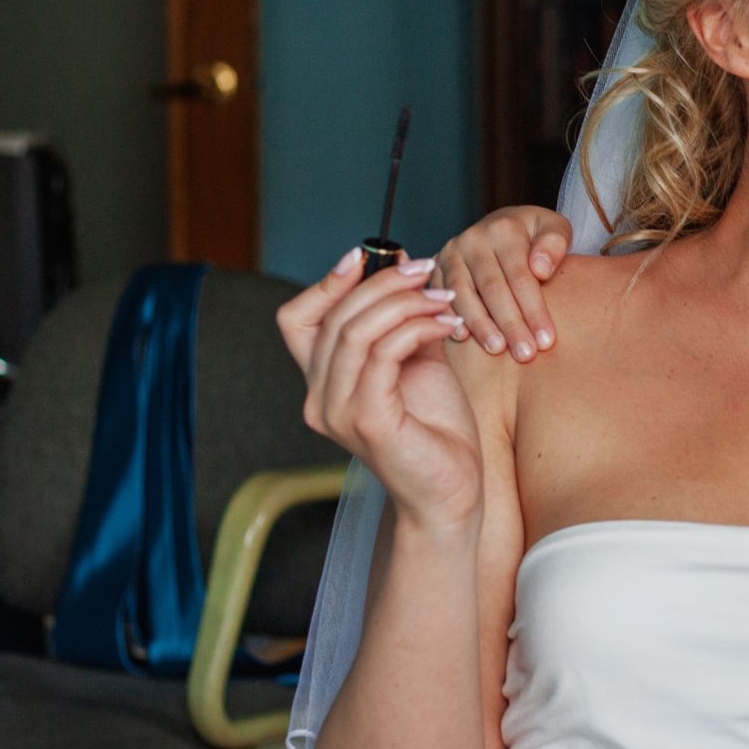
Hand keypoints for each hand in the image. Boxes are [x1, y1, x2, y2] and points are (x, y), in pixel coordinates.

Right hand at [276, 247, 483, 528]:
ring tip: (443, 298)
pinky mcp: (367, 422)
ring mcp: (338, 412)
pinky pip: (383, 354)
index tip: (369, 255)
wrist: (452, 492)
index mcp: (322, 382)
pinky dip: (415, 328)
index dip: (327, 282)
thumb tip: (404, 265)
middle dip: (382, 283)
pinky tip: (447, 324)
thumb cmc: (435, 430)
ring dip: (403, 302)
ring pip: (355, 331)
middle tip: (425, 269)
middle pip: (333, 316)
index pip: (296, 319)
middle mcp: (318, 398)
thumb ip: (404, 319)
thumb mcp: (417, 360)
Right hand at [433, 206, 572, 360]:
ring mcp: (451, 254)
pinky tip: (462, 338)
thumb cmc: (535, 236)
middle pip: (492, 288)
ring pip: (463, 293)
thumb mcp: (554, 229)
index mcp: (504, 229)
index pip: (520, 275)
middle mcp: (473, 239)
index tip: (546, 340)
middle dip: (510, 324)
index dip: (533, 310)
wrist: (505, 226)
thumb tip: (541, 269)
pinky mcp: (437, 268)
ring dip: (480, 325)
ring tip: (497, 350)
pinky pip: (439, 295)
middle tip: (525, 354)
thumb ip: (555, 244)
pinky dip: (449, 316)